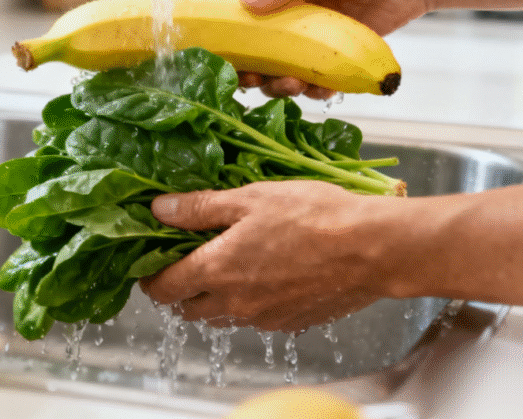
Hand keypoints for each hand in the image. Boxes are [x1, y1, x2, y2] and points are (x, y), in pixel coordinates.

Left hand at [139, 181, 392, 331]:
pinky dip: (249, 304)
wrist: (372, 248)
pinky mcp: (291, 324)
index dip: (149, 278)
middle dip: (179, 292)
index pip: (164, 289)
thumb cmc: (312, 216)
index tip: (149, 264)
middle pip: (188, 310)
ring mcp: (263, 319)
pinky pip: (256, 320)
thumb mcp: (249, 198)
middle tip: (186, 264)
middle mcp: (235, 304)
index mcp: (217, 271)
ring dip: (213, 300)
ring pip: (222, 318)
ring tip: (226, 269)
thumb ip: (199, 208)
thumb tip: (158, 209)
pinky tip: (264, 277)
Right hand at [207, 0, 429, 98]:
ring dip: (274, 84)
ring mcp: (299, 37)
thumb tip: (246, 4)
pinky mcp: (324, 56)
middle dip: (240, 68)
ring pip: (271, 70)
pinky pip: (308, 82)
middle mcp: (277, 11)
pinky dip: (310, 91)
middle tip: (248, 79)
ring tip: (291, 85)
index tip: (191, 47)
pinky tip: (320, 88)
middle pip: (241, 48)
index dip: (202, 23)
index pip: (220, 0)